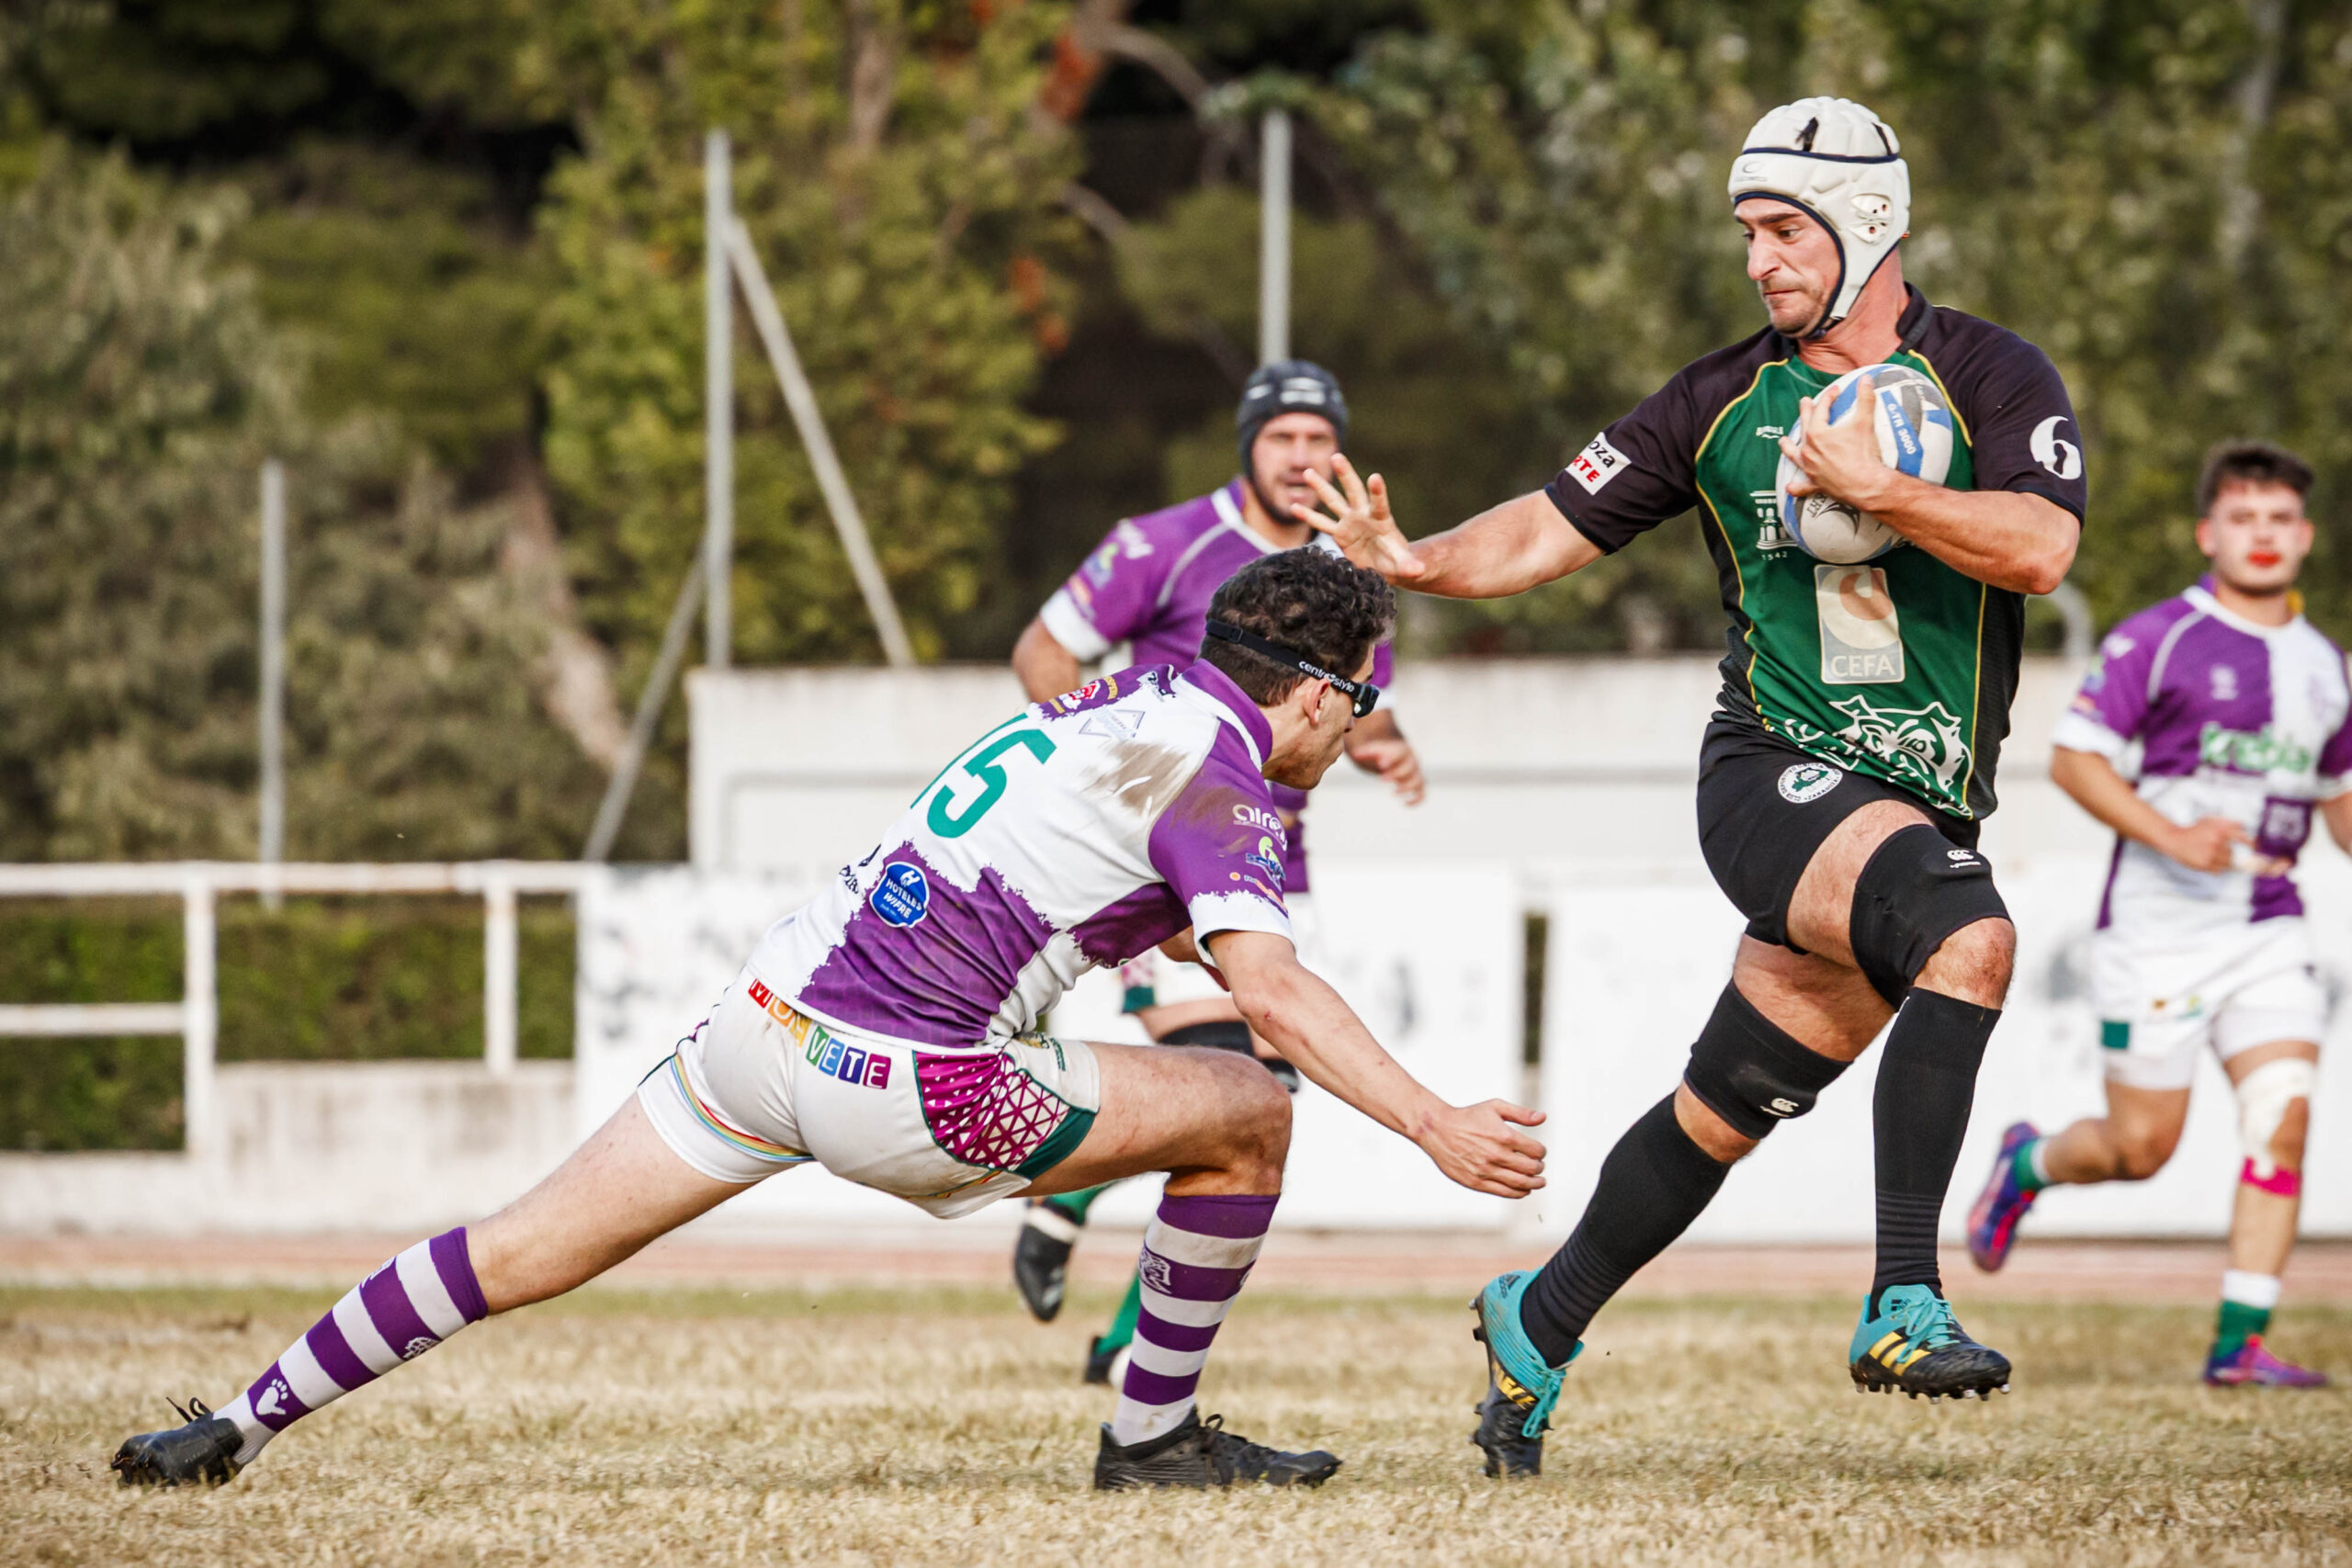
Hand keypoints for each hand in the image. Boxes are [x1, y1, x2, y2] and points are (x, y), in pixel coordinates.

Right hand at [1298, 455, 1425, 583]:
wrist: (1388, 565)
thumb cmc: (1399, 562)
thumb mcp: (1406, 566)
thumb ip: (1410, 567)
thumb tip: (1419, 571)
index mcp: (1382, 521)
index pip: (1380, 504)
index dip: (1378, 491)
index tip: (1375, 477)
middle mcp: (1364, 515)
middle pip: (1354, 491)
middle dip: (1346, 474)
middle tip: (1337, 456)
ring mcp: (1350, 522)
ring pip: (1334, 501)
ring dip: (1321, 487)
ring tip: (1308, 473)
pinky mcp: (1339, 533)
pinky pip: (1321, 523)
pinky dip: (1309, 516)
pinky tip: (1294, 506)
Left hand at [1348, 734, 1426, 804]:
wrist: (1398, 756)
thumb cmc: (1384, 754)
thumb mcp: (1374, 750)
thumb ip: (1366, 752)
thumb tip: (1356, 755)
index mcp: (1403, 750)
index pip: (1400, 753)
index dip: (1392, 759)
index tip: (1381, 765)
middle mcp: (1412, 761)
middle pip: (1409, 767)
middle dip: (1397, 774)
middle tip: (1382, 779)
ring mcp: (1417, 774)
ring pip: (1418, 781)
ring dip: (1408, 788)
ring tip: (1394, 793)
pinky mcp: (1418, 785)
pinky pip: (1422, 794)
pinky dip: (1417, 800)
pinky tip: (1405, 804)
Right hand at [1415, 1100, 1547, 1197]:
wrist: (1438, 1130)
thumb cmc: (1468, 1117)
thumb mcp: (1495, 1107)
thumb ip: (1521, 1113)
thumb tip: (1543, 1118)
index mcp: (1504, 1136)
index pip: (1536, 1151)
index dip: (1541, 1152)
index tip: (1539, 1152)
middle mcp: (1497, 1155)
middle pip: (1531, 1169)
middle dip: (1540, 1169)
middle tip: (1540, 1168)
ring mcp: (1486, 1171)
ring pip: (1520, 1184)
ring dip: (1534, 1184)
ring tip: (1539, 1182)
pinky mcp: (1477, 1183)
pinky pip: (1504, 1192)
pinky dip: (1518, 1193)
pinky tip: (1524, 1190)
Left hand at [1777, 389, 1895, 513]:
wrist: (1866, 484)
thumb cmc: (1863, 454)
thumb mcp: (1865, 422)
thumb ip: (1865, 399)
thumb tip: (1866, 379)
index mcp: (1817, 433)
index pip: (1821, 409)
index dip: (1829, 397)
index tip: (1835, 390)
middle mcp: (1809, 450)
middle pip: (1805, 427)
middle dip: (1806, 413)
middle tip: (1805, 403)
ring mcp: (1810, 468)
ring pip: (1795, 456)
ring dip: (1788, 448)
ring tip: (1782, 441)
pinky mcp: (1816, 484)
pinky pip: (1803, 487)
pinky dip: (1796, 487)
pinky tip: (1789, 488)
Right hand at [2159, 817, 2287, 875]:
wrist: (2174, 839)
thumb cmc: (2194, 830)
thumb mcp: (2212, 821)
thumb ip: (2229, 823)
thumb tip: (2245, 827)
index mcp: (2222, 830)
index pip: (2245, 840)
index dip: (2253, 846)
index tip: (2257, 850)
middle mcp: (2218, 842)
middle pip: (2237, 855)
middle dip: (2234, 855)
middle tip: (2227, 854)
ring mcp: (2212, 855)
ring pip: (2229, 863)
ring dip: (2226, 862)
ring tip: (2213, 855)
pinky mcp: (2205, 865)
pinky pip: (2220, 870)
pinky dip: (2218, 867)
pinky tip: (2208, 860)